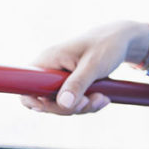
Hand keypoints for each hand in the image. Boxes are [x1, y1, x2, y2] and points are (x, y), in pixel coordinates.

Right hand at [21, 20, 148, 114]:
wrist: (121, 40)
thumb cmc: (107, 46)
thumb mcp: (94, 65)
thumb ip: (78, 84)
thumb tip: (63, 104)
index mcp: (49, 59)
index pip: (26, 83)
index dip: (32, 100)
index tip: (47, 108)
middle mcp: (51, 69)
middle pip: (46, 101)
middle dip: (69, 108)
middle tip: (90, 101)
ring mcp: (60, 78)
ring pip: (62, 105)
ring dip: (83, 107)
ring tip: (102, 98)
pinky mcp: (72, 85)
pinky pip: (74, 102)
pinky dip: (88, 104)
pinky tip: (103, 98)